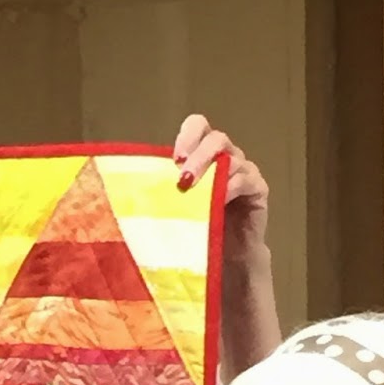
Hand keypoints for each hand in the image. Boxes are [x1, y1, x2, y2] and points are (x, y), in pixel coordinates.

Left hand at [173, 115, 268, 267]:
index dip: (188, 135)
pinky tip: (217, 202)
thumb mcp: (175, 207)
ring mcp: (245, 171)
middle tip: (183, 177)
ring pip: (232, 159)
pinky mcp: (258, 189)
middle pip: (217, 139)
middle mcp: (226, 157)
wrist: (227, 258)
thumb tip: (125, 191)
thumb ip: (162, 191)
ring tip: (195, 193)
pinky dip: (231, 188)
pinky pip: (246, 180)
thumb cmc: (198, 231)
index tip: (174, 158)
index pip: (198, 126)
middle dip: (198, 155)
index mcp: (204, 155)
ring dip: (212, 174)